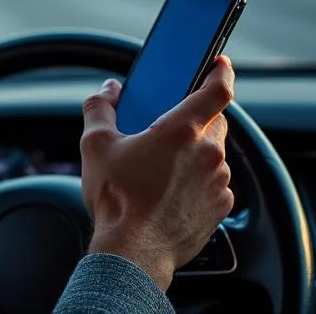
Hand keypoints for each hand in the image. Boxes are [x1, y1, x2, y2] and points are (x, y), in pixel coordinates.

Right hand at [79, 55, 235, 290]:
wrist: (133, 252)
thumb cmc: (117, 200)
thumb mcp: (95, 146)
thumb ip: (100, 108)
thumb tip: (106, 92)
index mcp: (181, 131)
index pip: (217, 90)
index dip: (220, 72)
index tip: (219, 64)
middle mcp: (208, 153)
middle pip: (214, 121)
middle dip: (196, 118)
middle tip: (168, 126)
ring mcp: (218, 181)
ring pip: (213, 153)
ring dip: (194, 152)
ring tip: (161, 166)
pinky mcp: (220, 206)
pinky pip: (213, 183)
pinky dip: (197, 180)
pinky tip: (169, 190)